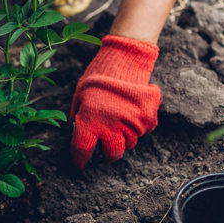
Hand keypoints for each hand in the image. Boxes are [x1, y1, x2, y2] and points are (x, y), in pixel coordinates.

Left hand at [70, 35, 161, 168]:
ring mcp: (132, 124)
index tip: (80, 163)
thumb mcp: (79, 96)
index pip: (83, 150)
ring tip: (119, 122)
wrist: (124, 59)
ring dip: (123, 138)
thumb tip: (76, 134)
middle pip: (113, 154)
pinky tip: (131, 112)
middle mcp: (111, 127)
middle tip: (105, 146)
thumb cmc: (97, 77)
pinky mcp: (148, 118)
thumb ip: (78, 117)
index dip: (80, 160)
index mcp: (90, 121)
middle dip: (108, 153)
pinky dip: (138, 126)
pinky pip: (144, 131)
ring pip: (130, 143)